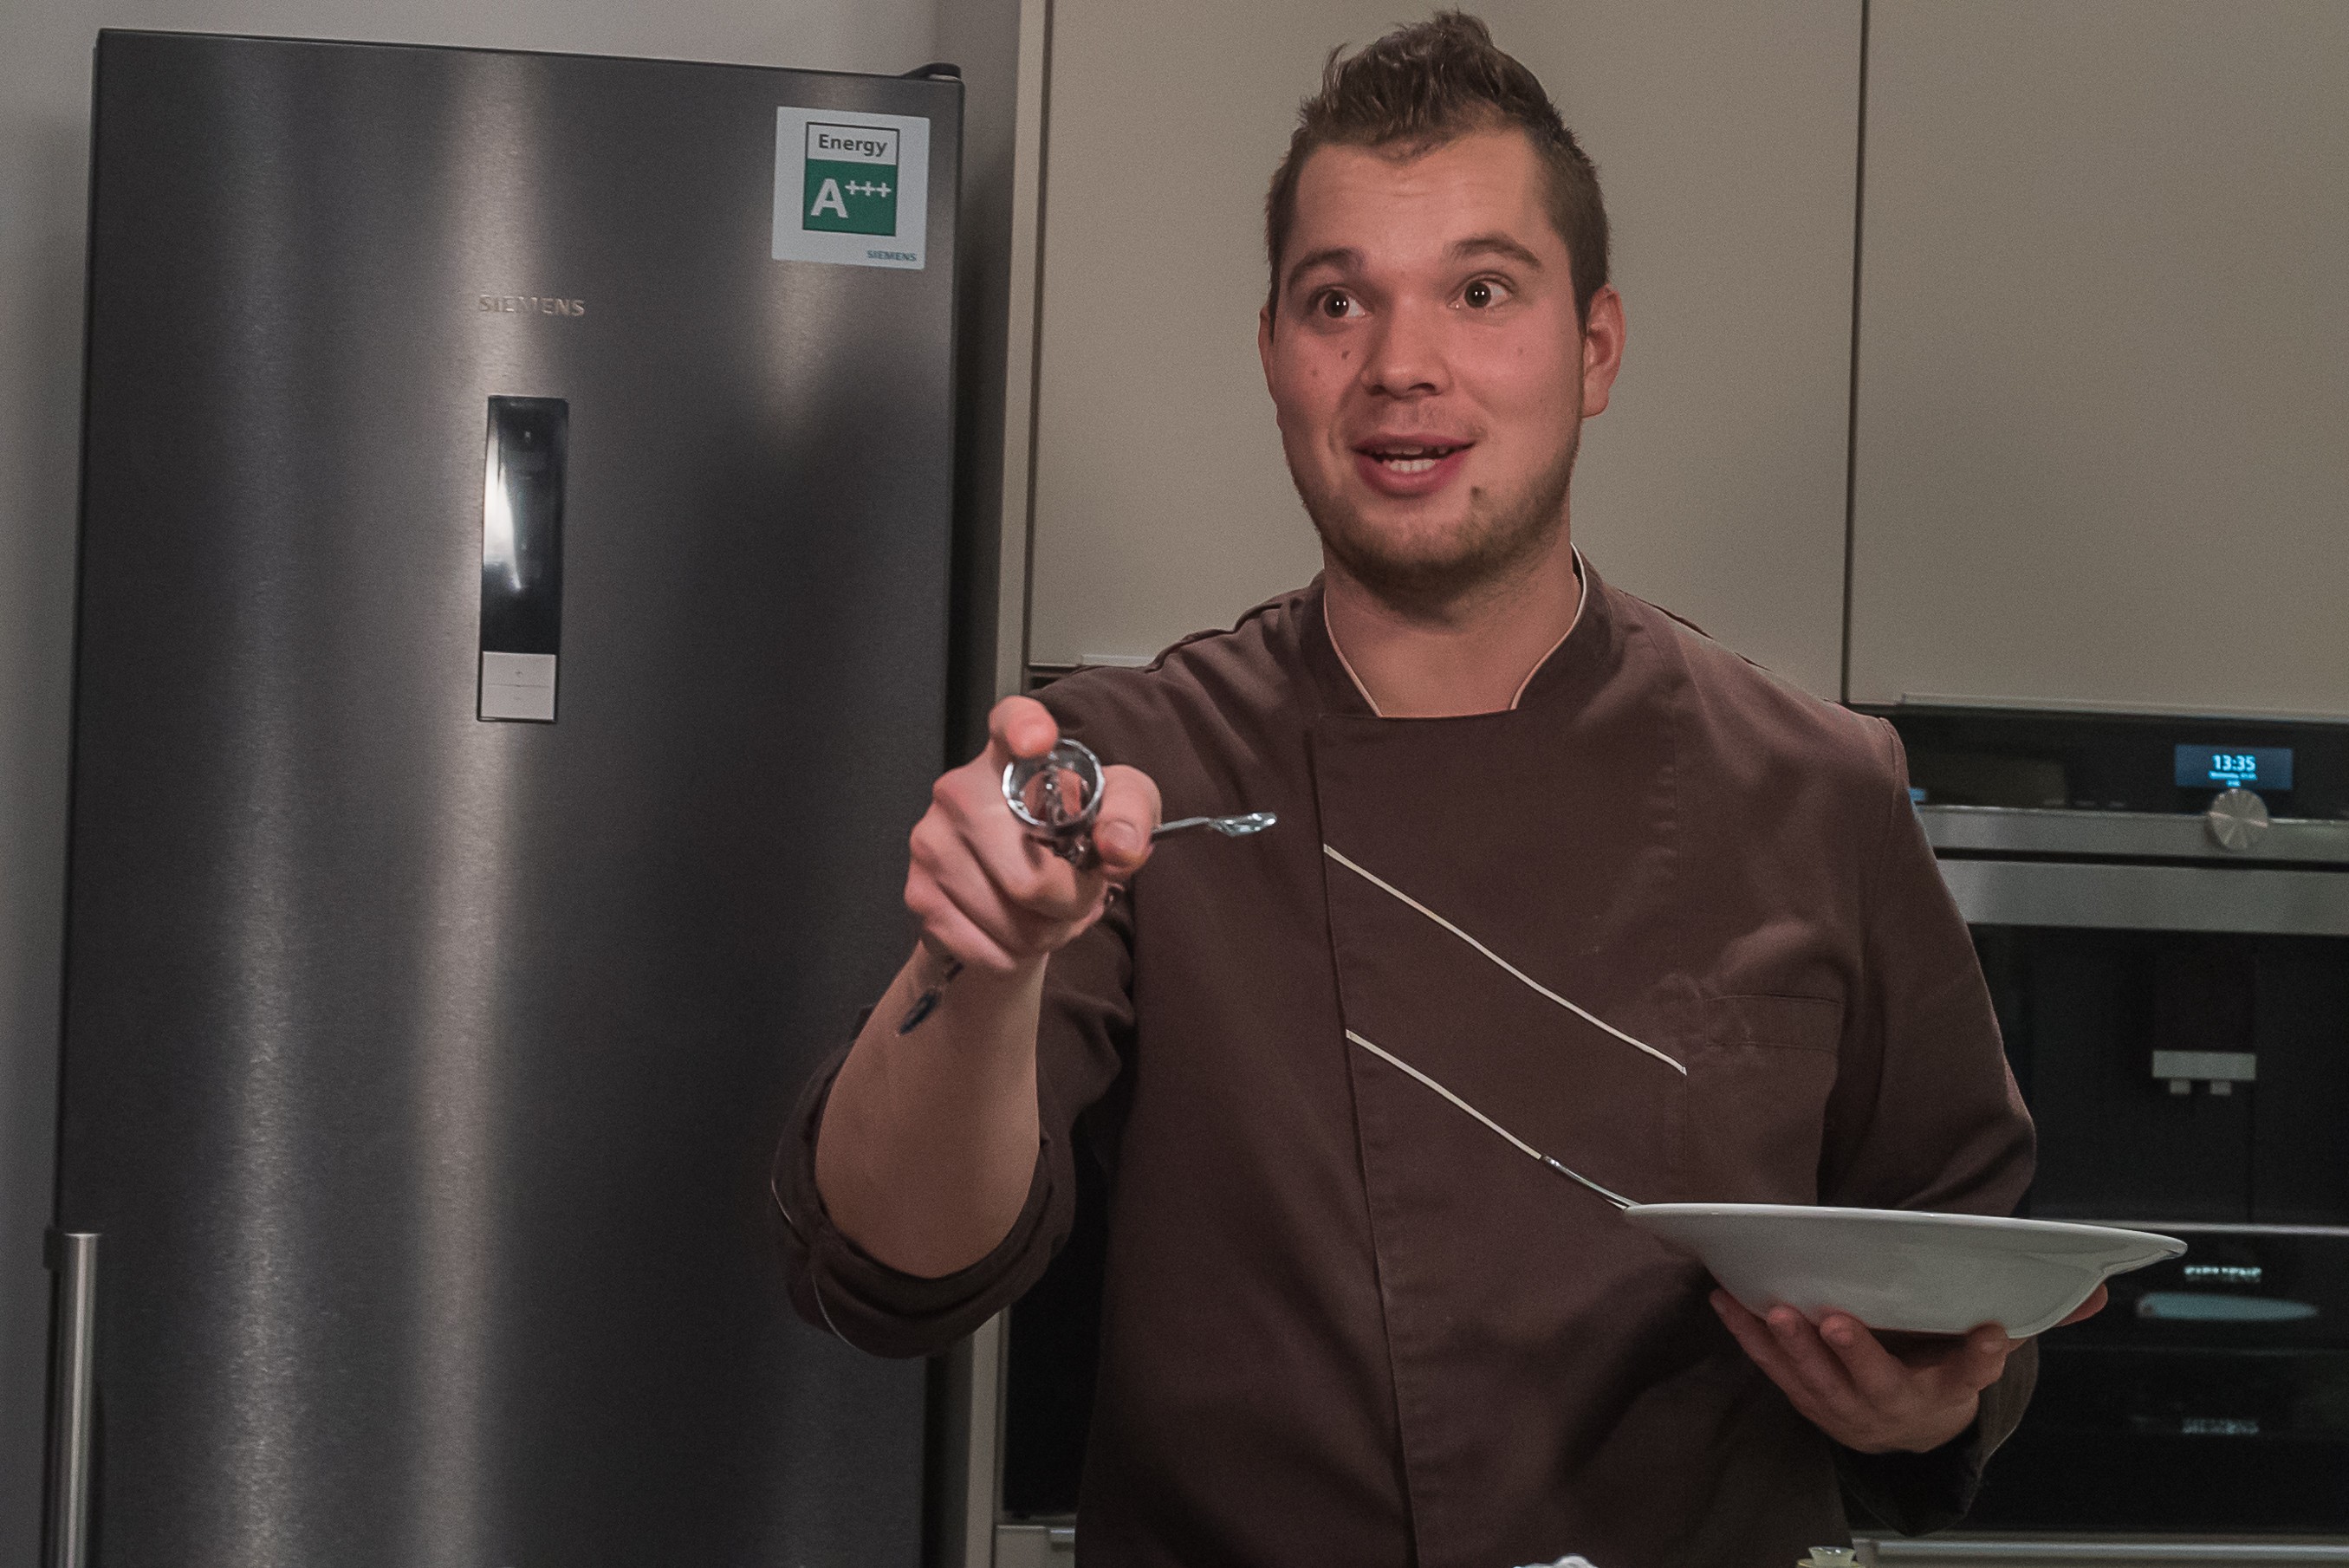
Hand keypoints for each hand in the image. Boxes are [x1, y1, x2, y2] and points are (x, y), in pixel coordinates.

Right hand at [904, 695, 1160, 975]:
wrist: (1022, 890)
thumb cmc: (1071, 836)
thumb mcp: (1119, 813)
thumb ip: (1132, 816)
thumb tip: (1120, 847)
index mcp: (1013, 755)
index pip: (1011, 723)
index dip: (1025, 729)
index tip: (1038, 740)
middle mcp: (961, 789)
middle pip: (1031, 878)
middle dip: (1071, 904)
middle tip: (1081, 895)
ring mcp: (931, 842)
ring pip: (1013, 924)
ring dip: (1048, 933)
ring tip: (1050, 911)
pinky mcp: (919, 893)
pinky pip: (988, 950)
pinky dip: (1016, 955)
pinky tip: (1019, 930)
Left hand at [1710, 1284, 2107, 1453]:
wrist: (1903, 1433)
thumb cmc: (1943, 1374)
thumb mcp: (1988, 1356)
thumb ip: (2037, 1321)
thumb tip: (2099, 1291)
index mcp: (1943, 1393)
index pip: (1969, 1376)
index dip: (1981, 1358)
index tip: (1994, 1334)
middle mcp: (1892, 1407)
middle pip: (1876, 1384)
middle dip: (1856, 1355)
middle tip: (1836, 1320)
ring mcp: (1843, 1407)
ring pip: (1817, 1382)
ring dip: (1792, 1347)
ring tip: (1775, 1309)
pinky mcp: (1805, 1396)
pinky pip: (1775, 1370)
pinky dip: (1750, 1338)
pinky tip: (1728, 1302)